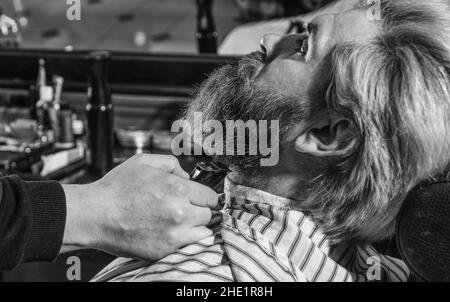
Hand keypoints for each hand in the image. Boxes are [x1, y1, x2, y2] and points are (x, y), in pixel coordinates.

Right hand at [61, 154, 217, 260]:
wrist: (94, 215)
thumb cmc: (116, 187)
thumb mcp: (144, 161)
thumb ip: (172, 164)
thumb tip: (186, 177)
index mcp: (178, 189)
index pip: (210, 196)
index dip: (204, 196)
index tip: (198, 198)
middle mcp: (180, 213)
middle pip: (207, 214)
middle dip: (197, 210)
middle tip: (182, 208)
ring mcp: (173, 235)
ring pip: (202, 232)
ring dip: (194, 227)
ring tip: (177, 222)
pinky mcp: (165, 251)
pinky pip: (189, 247)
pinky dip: (185, 241)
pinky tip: (171, 233)